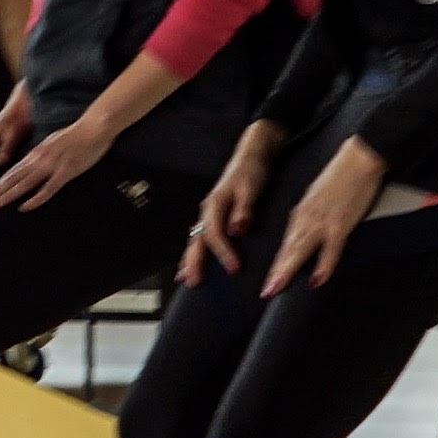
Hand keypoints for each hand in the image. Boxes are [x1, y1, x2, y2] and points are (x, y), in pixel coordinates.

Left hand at [0, 108, 111, 211]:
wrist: (93, 127)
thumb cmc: (76, 136)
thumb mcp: (52, 143)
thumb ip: (41, 155)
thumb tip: (30, 164)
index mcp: (35, 154)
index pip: (11, 173)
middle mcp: (38, 160)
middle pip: (12, 179)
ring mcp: (51, 166)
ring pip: (24, 184)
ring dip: (7, 195)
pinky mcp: (65, 172)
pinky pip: (47, 188)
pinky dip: (35, 199)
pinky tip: (24, 207)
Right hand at [186, 138, 278, 280]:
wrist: (252, 155)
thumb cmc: (251, 171)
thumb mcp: (251, 188)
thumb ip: (244, 210)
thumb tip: (236, 230)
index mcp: (215, 204)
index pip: (214, 234)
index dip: (223, 252)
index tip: (234, 268)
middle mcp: (208, 209)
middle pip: (197, 240)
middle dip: (193, 262)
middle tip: (193, 282)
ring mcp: (208, 212)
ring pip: (195, 238)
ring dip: (190, 258)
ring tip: (185, 277)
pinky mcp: (213, 214)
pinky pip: (200, 235)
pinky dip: (195, 250)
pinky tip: (192, 260)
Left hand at [266, 142, 388, 293]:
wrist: (357, 160)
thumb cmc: (340, 177)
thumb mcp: (316, 197)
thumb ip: (310, 216)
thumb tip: (305, 233)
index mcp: (300, 212)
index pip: (285, 243)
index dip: (276, 263)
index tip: (269, 280)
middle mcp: (306, 218)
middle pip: (288, 250)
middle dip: (276, 272)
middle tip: (266, 291)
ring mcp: (322, 222)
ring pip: (301, 250)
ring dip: (288, 270)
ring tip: (277, 287)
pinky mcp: (340, 223)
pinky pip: (331, 250)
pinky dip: (323, 265)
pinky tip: (317, 279)